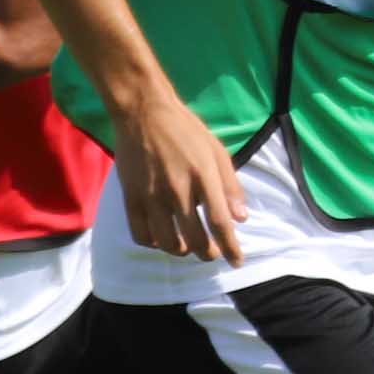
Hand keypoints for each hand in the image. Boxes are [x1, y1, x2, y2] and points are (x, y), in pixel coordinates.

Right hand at [117, 91, 248, 266]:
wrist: (143, 112)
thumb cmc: (185, 130)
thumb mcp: (217, 151)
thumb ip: (230, 185)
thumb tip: (241, 219)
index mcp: (203, 176)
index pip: (220, 223)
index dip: (231, 248)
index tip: (237, 261)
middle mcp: (177, 190)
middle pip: (195, 240)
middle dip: (207, 253)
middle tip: (211, 252)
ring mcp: (151, 195)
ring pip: (168, 243)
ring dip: (182, 251)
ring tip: (187, 245)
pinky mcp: (131, 197)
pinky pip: (141, 235)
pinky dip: (154, 243)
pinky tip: (161, 238)